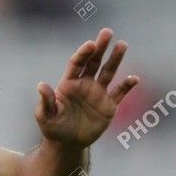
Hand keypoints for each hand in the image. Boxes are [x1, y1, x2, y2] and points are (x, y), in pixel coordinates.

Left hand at [35, 28, 138, 148]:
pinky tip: (134, 78)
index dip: (83, 53)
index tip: (90, 44)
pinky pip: (119, 93)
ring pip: (108, 72)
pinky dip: (127, 86)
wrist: (67, 143)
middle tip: (107, 32)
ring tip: (122, 44)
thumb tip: (41, 85)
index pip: (77, 63)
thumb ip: (46, 101)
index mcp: (68, 84)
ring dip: (115, 59)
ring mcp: (97, 94)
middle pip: (93, 62)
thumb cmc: (52, 128)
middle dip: (100, 47)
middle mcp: (84, 84)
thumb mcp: (45, 116)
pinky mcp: (108, 106)